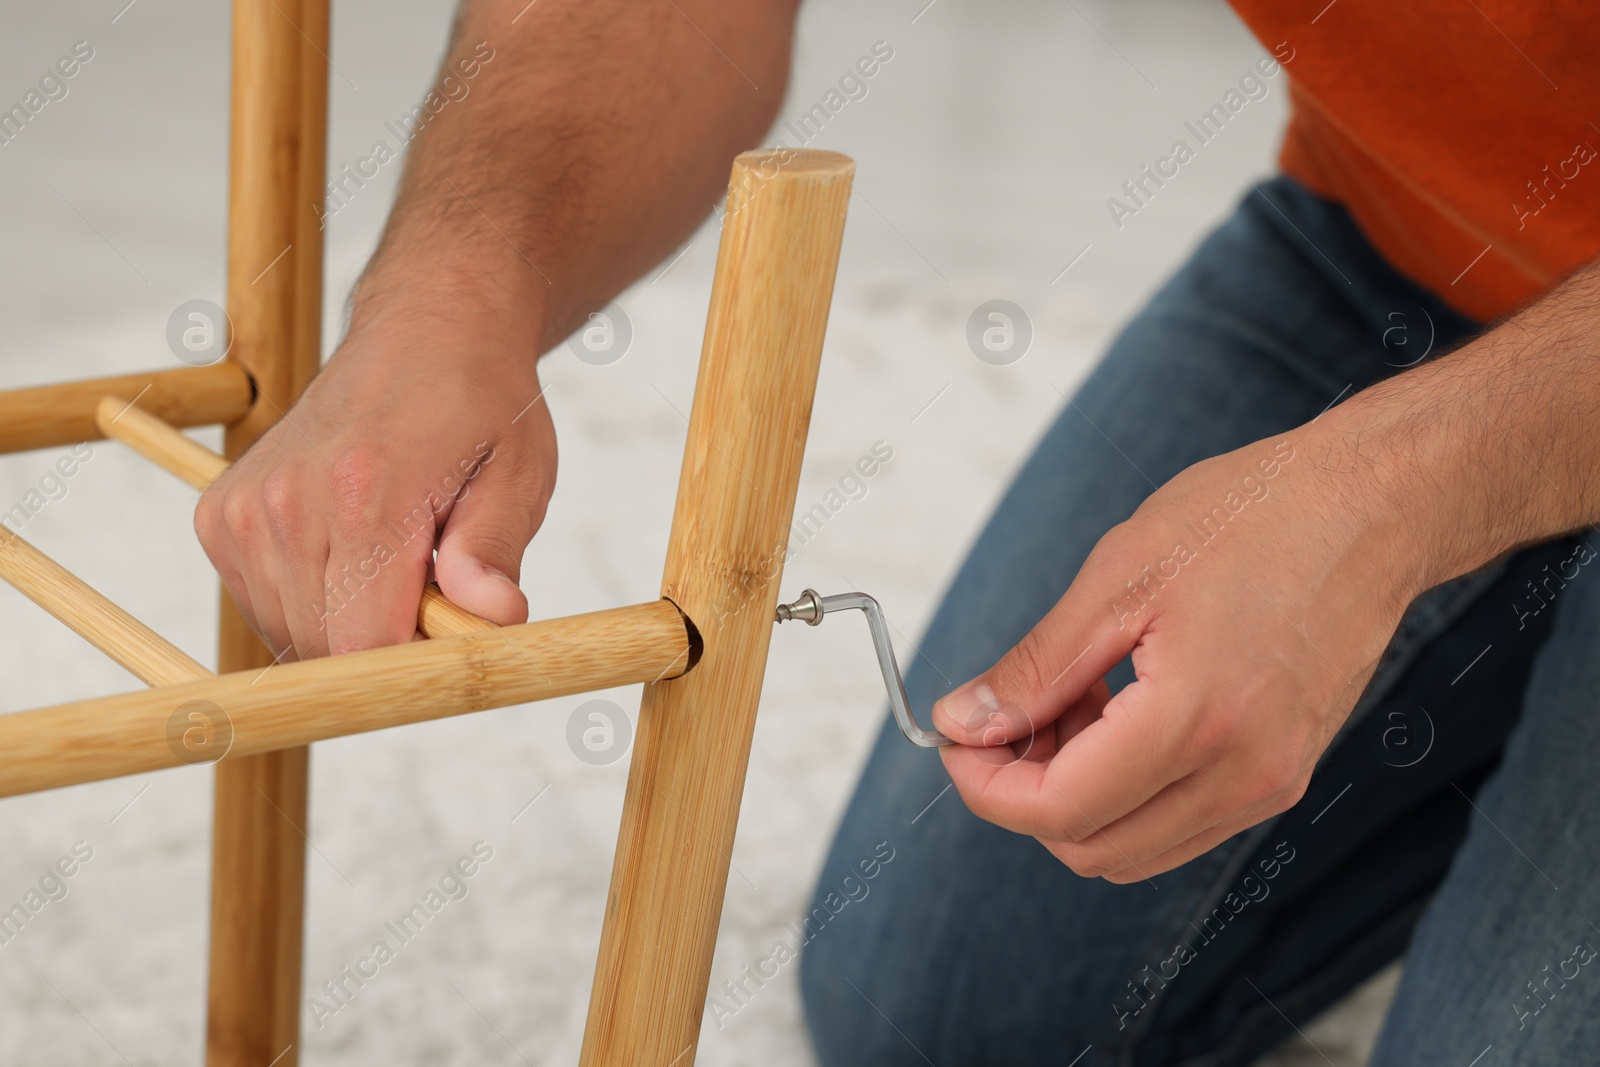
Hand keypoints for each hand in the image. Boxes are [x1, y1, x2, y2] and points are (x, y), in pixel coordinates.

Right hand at [195, 306, 555, 660]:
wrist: (425, 332)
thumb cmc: (481, 406)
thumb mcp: (519, 474)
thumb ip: (496, 552)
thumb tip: (493, 617)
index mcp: (364, 494)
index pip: (361, 647)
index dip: (411, 672)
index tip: (448, 652)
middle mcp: (288, 503)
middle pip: (326, 653)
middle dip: (387, 648)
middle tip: (438, 591)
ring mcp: (245, 511)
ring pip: (292, 639)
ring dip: (349, 628)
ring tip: (397, 561)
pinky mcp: (222, 517)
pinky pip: (266, 608)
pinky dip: (314, 605)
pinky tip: (355, 556)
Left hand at [931, 429, 1421, 881]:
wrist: (1374, 507)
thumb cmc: (1253, 517)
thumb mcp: (1119, 575)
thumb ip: (1035, 667)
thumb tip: (960, 724)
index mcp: (1196, 722)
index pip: (1059, 810)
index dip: (986, 786)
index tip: (956, 737)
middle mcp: (1243, 775)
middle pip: (1091, 848)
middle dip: (1025, 793)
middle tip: (1011, 710)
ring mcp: (1270, 784)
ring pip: (1132, 846)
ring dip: (1076, 794)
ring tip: (1069, 699)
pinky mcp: (1282, 776)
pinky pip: (1178, 822)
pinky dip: (1126, 789)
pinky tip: (1116, 710)